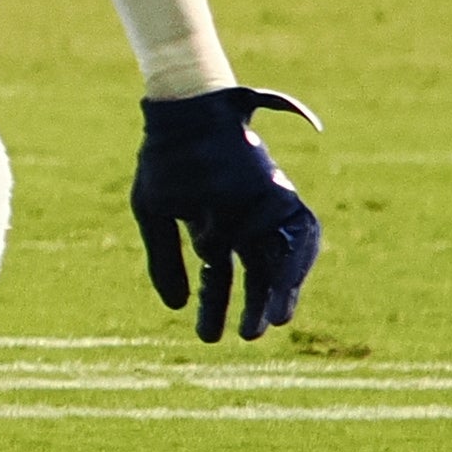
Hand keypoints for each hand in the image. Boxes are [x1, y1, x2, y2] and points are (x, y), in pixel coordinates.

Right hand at [131, 85, 323, 341]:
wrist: (186, 114)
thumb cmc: (165, 160)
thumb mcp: (153, 212)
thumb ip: (165, 258)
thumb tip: (174, 305)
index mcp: (213, 226)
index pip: (219, 275)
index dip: (216, 306)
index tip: (210, 336)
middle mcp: (244, 222)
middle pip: (256, 272)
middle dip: (252, 306)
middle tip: (248, 337)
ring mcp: (264, 209)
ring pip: (279, 260)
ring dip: (278, 292)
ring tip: (271, 324)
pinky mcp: (280, 195)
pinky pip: (298, 236)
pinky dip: (295, 264)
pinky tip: (283, 290)